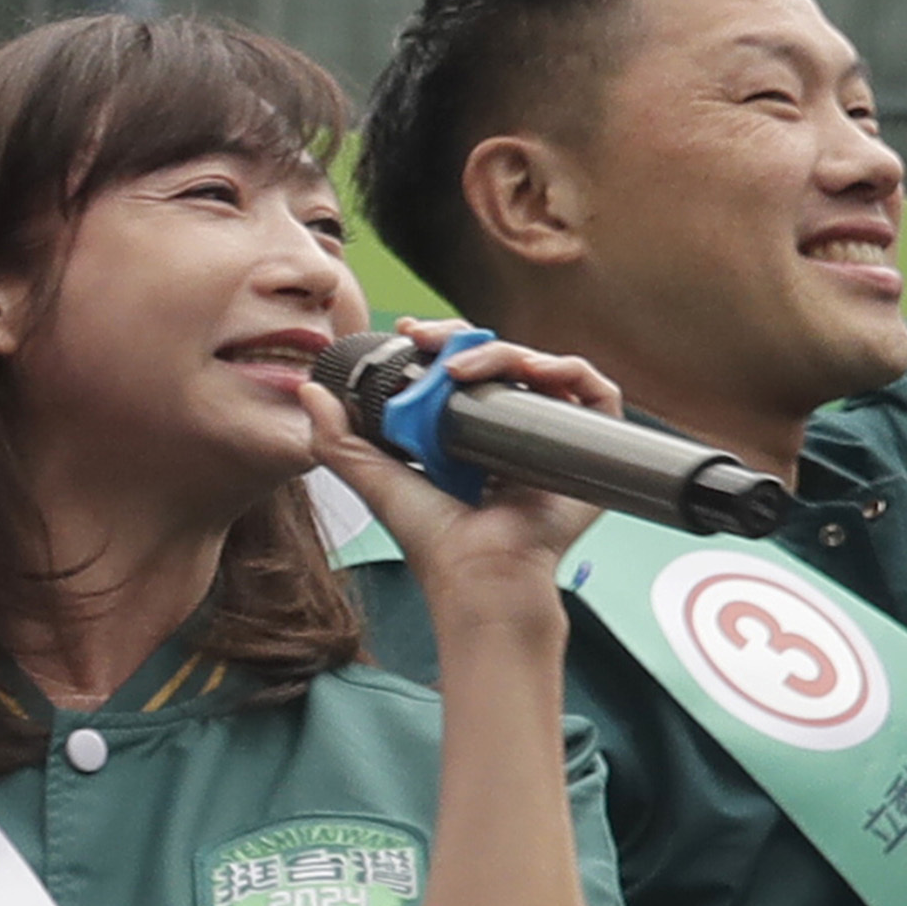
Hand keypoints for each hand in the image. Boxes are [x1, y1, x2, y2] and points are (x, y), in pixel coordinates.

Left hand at [309, 317, 616, 621]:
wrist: (478, 573)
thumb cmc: (432, 538)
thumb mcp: (374, 478)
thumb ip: (337, 438)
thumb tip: (311, 390)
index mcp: (466, 433)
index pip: (461, 370)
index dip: (440, 345)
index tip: (409, 332)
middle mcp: (509, 430)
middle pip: (502, 362)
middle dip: (467, 339)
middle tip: (430, 339)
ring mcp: (550, 437)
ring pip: (542, 369)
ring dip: (507, 352)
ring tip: (466, 367)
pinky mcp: (588, 449)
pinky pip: (595, 395)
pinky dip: (571, 371)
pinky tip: (537, 372)